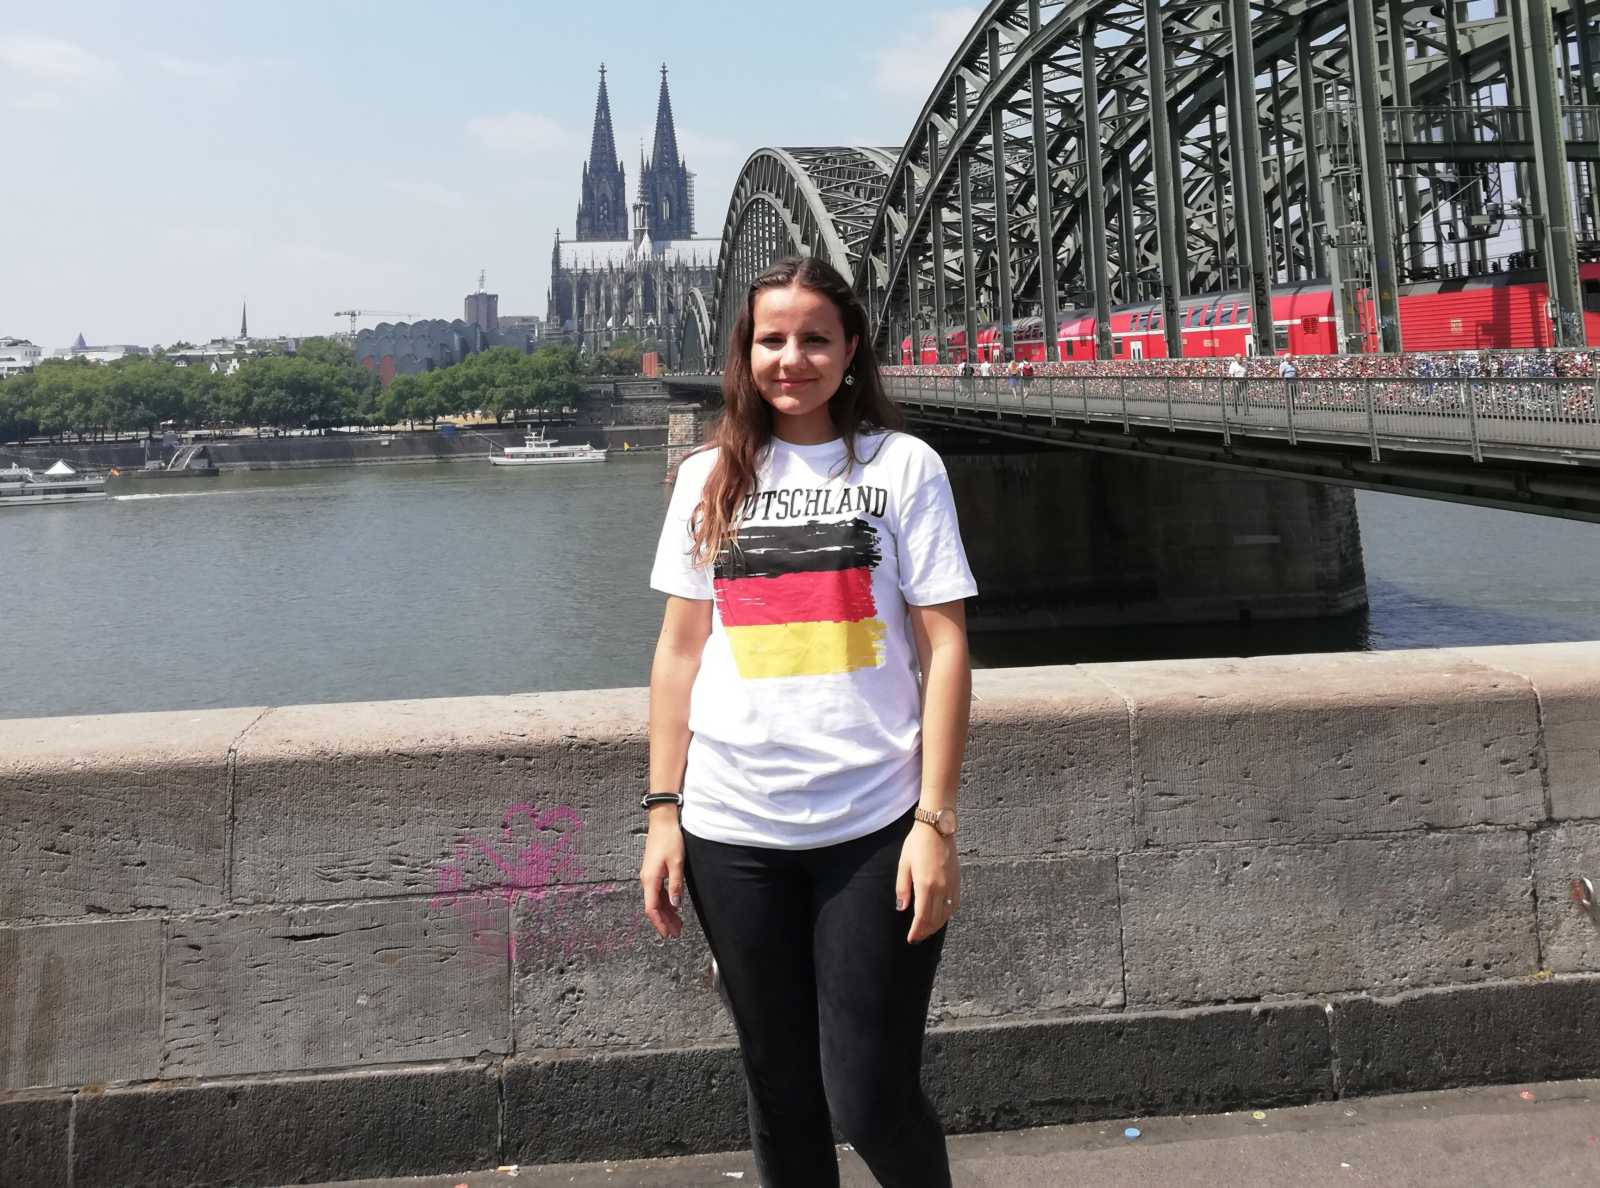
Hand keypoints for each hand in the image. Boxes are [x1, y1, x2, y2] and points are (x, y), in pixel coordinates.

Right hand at [639, 810, 685, 939]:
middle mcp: (647, 880)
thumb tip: (676, 905)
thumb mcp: (677, 863)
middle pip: (654, 907)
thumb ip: (676, 885)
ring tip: (678, 925)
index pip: (651, 909)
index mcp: (650, 880)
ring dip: (667, 913)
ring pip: (656, 900)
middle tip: (676, 934)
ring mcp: (650, 876)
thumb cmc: (669, 840)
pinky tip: (674, 908)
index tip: (667, 934)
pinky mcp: (654, 872)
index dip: (659, 923)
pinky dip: (666, 902)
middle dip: (664, 922)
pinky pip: (658, 892)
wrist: (662, 822)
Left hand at [895, 821, 959, 943]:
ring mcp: (951, 885)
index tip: (911, 938)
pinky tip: (941, 917)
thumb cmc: (917, 844)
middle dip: (925, 931)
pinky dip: (947, 915)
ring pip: (946, 914)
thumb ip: (902, 888)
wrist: (937, 828)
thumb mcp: (904, 864)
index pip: (922, 917)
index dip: (916, 930)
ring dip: (936, 925)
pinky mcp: (957, 880)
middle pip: (935, 919)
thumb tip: (901, 908)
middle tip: (916, 937)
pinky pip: (954, 904)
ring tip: (927, 930)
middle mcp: (941, 888)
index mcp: (926, 885)